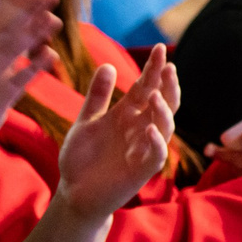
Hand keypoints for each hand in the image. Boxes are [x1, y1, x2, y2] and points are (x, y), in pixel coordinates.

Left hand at [53, 48, 176, 218]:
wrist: (73, 192)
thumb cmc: (82, 158)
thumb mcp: (86, 121)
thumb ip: (97, 96)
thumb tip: (107, 64)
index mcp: (127, 115)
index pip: (146, 88)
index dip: (154, 70)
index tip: (160, 49)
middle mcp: (140, 129)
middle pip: (163, 104)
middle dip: (167, 86)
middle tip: (168, 66)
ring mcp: (143, 149)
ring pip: (164, 127)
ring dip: (162, 111)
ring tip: (155, 95)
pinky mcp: (141, 171)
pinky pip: (155, 155)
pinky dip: (156, 143)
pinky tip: (150, 130)